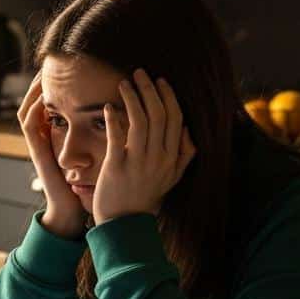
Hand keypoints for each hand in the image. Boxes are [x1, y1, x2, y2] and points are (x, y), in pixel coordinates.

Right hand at [17, 71, 87, 238]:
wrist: (72, 210)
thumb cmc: (86, 186)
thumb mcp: (95, 155)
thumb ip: (102, 137)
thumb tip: (122, 116)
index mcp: (58, 137)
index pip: (52, 105)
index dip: (57, 86)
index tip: (68, 68)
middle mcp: (45, 138)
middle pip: (36, 103)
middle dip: (41, 83)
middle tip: (50, 63)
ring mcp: (38, 145)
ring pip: (28, 110)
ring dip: (33, 91)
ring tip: (43, 73)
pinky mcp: (37, 153)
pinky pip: (29, 125)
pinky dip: (33, 109)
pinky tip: (42, 96)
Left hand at [92, 69, 195, 224]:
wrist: (124, 225)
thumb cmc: (145, 198)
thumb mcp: (172, 178)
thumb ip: (184, 155)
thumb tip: (190, 131)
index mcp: (173, 158)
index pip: (176, 118)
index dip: (168, 96)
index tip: (160, 80)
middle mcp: (159, 158)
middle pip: (159, 114)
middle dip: (150, 89)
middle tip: (139, 72)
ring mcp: (138, 162)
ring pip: (140, 121)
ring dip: (132, 97)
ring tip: (123, 83)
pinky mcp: (117, 167)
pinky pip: (117, 137)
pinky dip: (114, 119)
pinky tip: (109, 107)